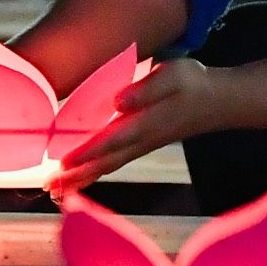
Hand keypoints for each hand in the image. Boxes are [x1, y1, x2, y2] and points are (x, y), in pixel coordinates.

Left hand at [51, 57, 230, 194]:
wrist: (218, 102)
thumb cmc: (194, 84)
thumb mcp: (173, 76)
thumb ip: (146, 88)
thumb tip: (118, 101)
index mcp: (145, 124)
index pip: (110, 141)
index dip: (86, 152)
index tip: (63, 163)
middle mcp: (140, 141)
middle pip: (103, 162)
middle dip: (76, 176)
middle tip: (48, 188)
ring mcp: (141, 146)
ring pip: (106, 166)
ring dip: (81, 178)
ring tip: (54, 189)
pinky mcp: (142, 145)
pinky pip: (112, 162)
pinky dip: (93, 171)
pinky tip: (80, 176)